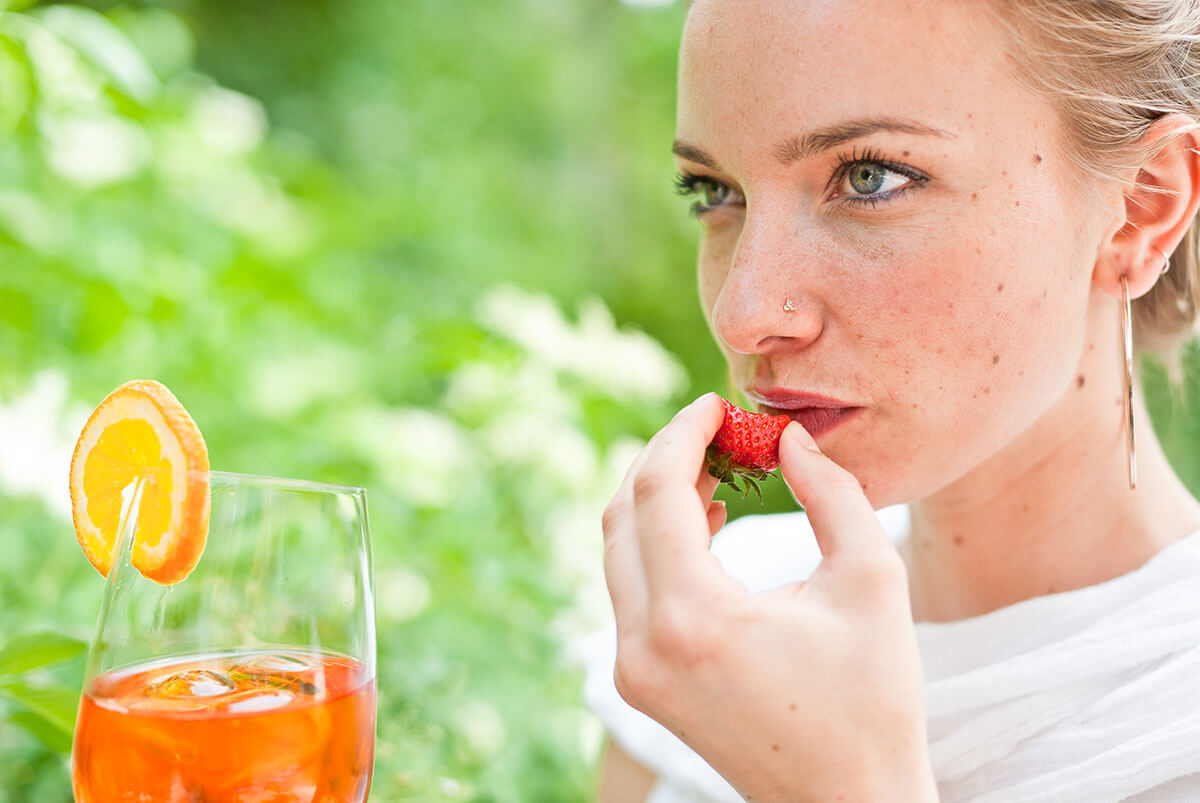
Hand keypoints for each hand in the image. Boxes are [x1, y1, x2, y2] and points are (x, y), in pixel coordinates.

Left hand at [601, 393, 936, 801]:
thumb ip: (833, 492)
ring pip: (617, 550)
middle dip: (663, 457)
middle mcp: (644, 645)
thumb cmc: (873, 699)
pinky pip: (628, 587)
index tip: (715, 403)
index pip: (658, 491)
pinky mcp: (639, 682)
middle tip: (714, 429)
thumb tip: (789, 437)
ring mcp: (633, 669)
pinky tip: (708, 520)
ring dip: (656, 498)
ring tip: (719, 467)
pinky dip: (656, 542)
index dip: (683, 433)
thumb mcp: (871, 582)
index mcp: (695, 619)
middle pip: (622, 514)